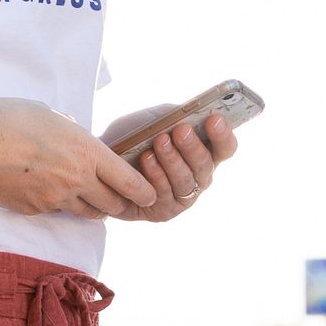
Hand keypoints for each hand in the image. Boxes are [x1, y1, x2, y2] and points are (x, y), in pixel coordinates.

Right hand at [0, 99, 161, 218]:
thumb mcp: (51, 116)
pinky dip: (58, 203)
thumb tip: (82, 142)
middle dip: (120, 202)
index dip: (145, 191)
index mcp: (86, 152)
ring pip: (87, 213)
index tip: (151, 194)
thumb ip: (74, 133)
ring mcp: (54, 199)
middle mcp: (76, 179)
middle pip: (113, 205)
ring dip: (92, 206)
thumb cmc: (6, 119)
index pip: (130, 182)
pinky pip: (56, 211)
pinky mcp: (33, 210)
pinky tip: (45, 186)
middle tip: (119, 195)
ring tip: (86, 192)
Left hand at [98, 110, 239, 221]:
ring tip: (160, 141)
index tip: (214, 119)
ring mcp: (183, 197)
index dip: (223, 135)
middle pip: (206, 165)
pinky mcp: (164, 212)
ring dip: (173, 160)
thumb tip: (190, 113)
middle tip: (181, 130)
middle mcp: (199, 177)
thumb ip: (174, 115)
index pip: (225, 147)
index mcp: (205, 153)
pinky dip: (155, 175)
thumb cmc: (133, 138)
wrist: (100, 161)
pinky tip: (147, 159)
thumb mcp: (155, 119)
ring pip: (185, 181)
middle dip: (193, 147)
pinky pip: (164, 194)